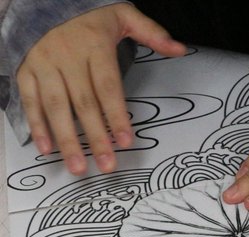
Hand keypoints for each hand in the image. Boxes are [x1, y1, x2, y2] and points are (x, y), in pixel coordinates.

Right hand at [16, 4, 185, 174]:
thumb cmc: (89, 13)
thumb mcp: (123, 14)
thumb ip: (152, 32)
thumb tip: (180, 49)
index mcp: (94, 45)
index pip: (108, 87)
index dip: (116, 116)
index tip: (126, 141)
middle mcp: (66, 56)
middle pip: (83, 103)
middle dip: (95, 138)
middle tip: (107, 165)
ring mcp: (43, 64)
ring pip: (55, 107)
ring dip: (66, 140)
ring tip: (78, 166)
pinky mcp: (26, 70)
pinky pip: (29, 101)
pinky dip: (36, 125)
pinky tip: (46, 149)